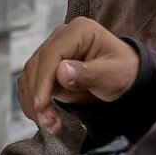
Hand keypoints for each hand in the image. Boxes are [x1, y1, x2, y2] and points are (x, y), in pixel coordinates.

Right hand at [17, 16, 139, 134]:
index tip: (41, 104)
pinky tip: (45, 117)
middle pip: (36, 66)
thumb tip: (61, 71)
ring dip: (34, 102)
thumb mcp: (114, 75)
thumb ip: (89, 73)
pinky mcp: (46, 69)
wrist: (126, 80)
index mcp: (79, 31)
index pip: (51, 55)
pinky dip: (33, 103)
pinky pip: (31, 85)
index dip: (43, 81)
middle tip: (47, 120)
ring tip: (50, 123)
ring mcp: (51, 53)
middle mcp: (61, 39)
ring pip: (29, 78)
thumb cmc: (124, 72)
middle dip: (38, 96)